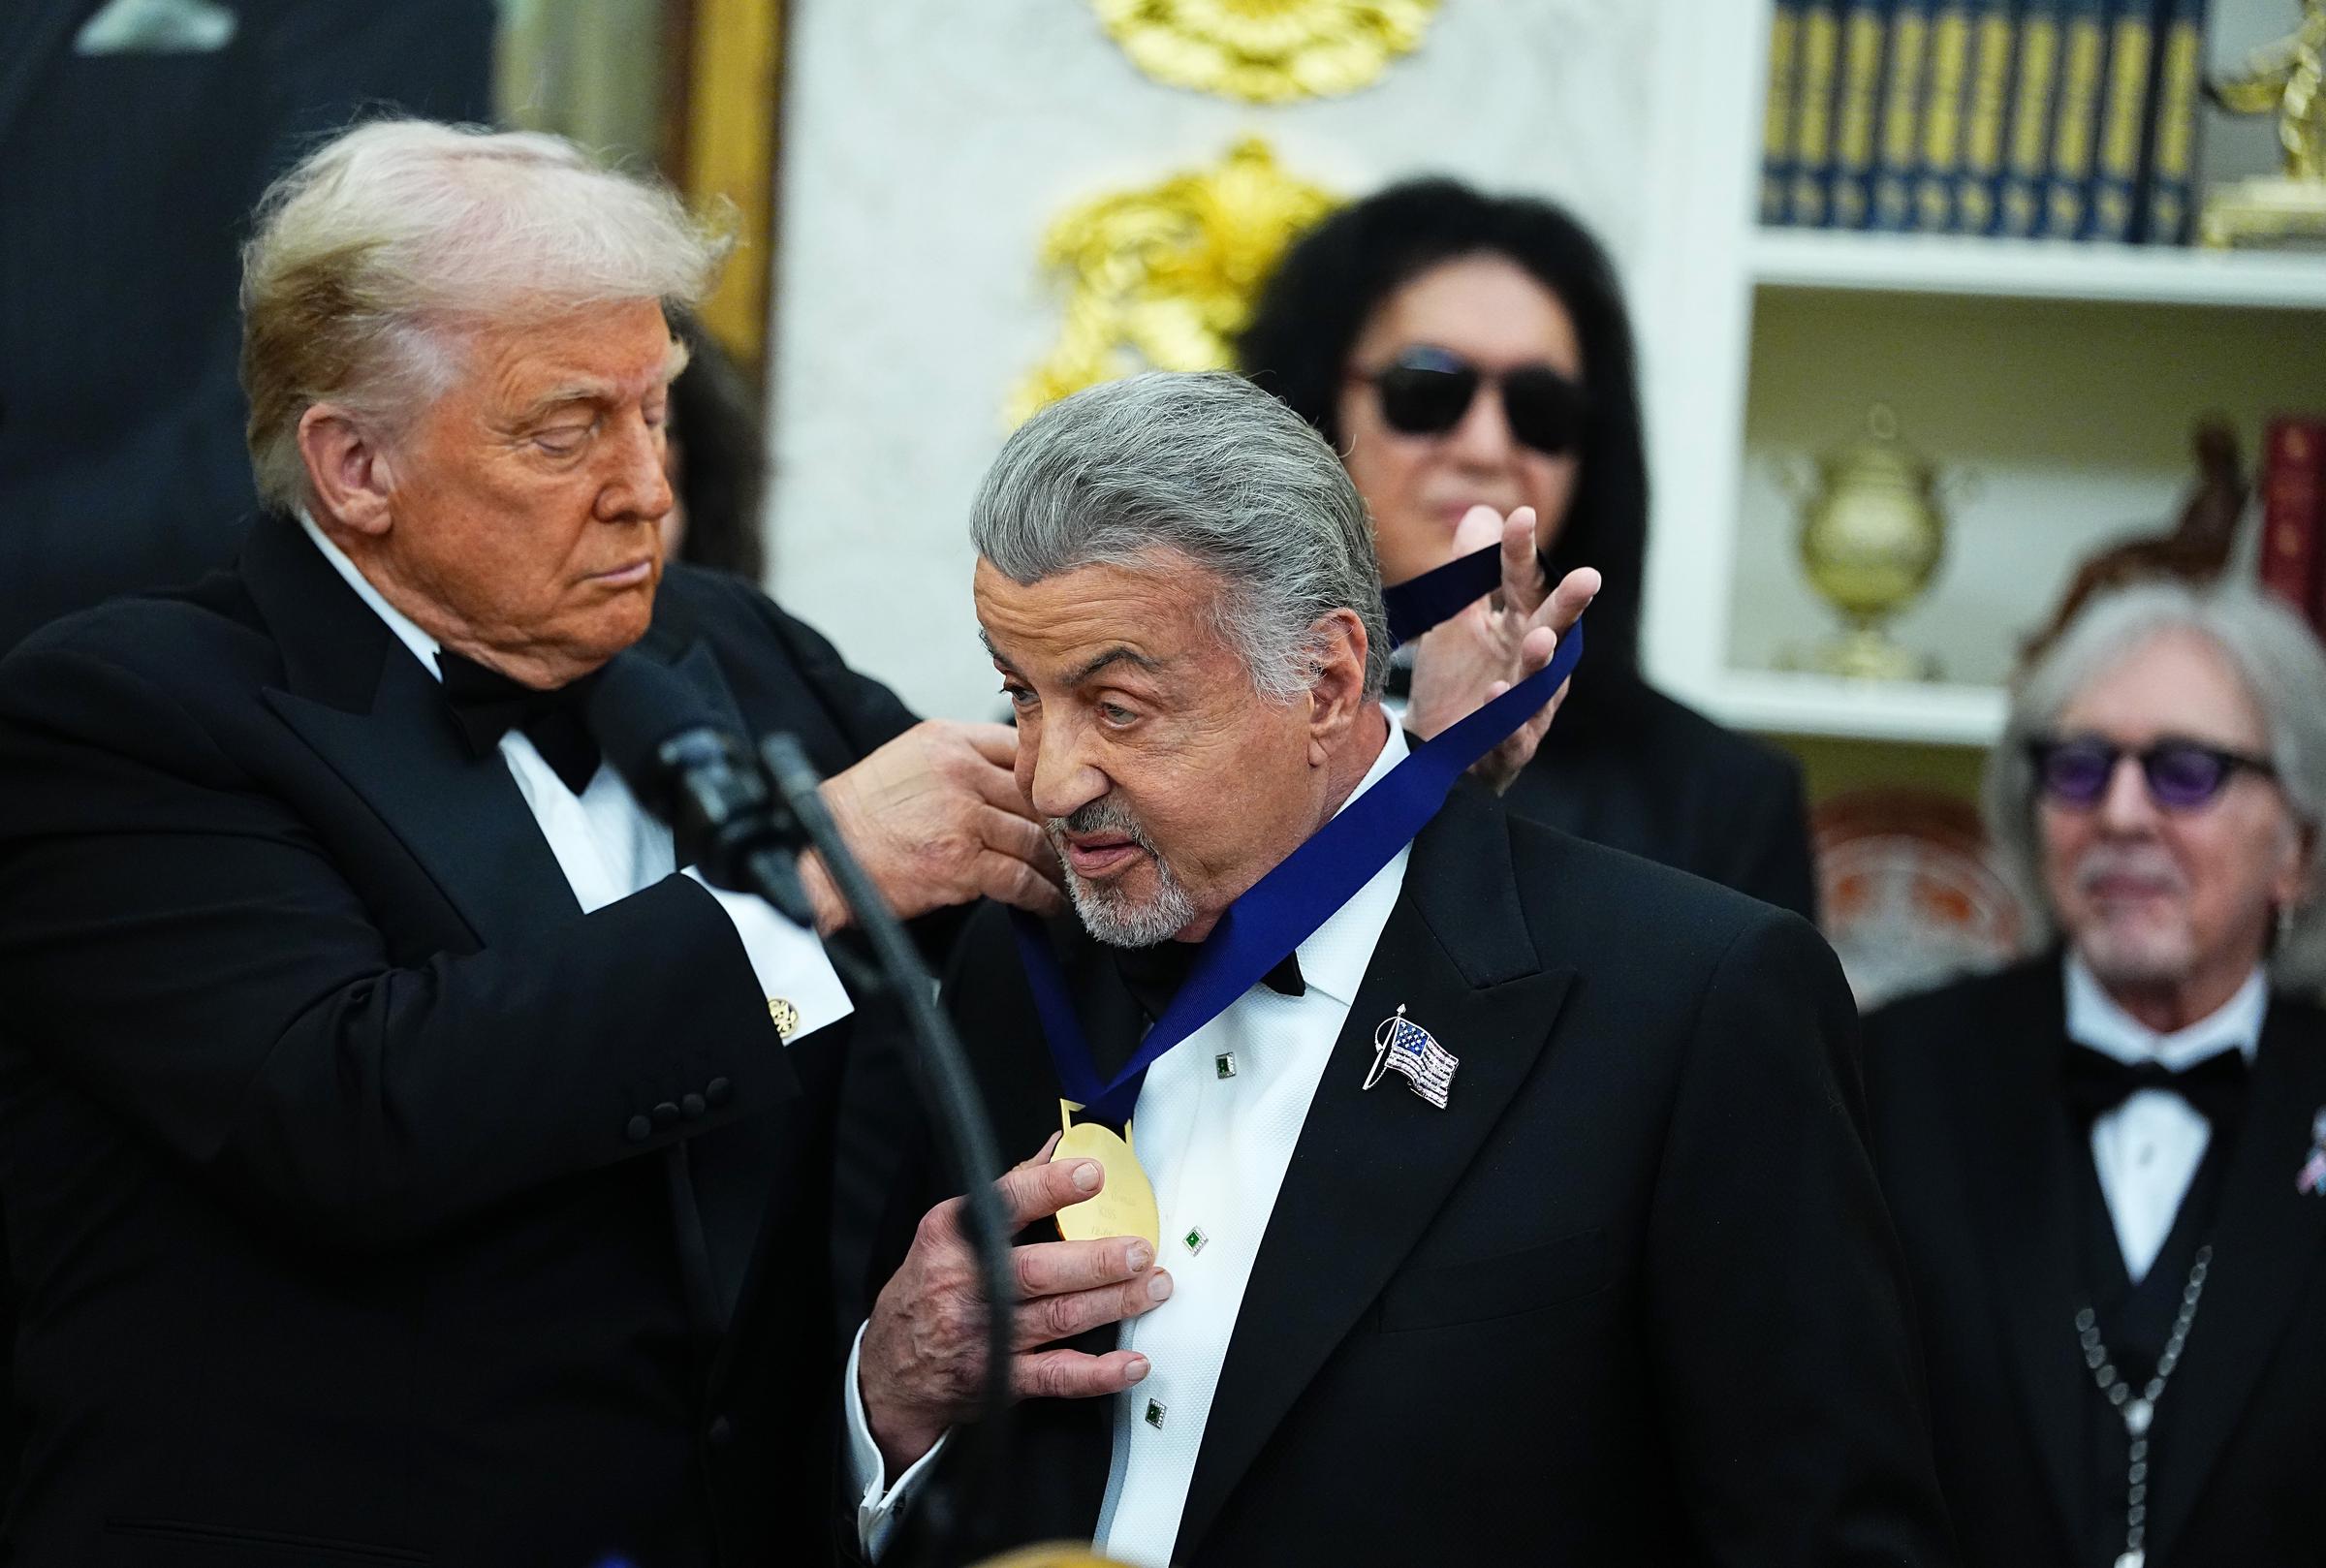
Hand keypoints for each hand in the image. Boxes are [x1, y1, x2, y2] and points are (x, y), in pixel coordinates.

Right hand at [803, 720, 1063, 932]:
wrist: (826, 856)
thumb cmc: (862, 814)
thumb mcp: (908, 760)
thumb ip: (957, 762)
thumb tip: (1006, 783)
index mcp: (947, 740)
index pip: (1018, 747)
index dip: (1045, 777)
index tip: (1058, 799)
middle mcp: (960, 772)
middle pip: (1033, 795)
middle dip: (1057, 824)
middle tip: (1072, 844)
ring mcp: (963, 817)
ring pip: (1033, 839)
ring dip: (1054, 864)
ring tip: (1062, 877)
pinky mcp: (961, 862)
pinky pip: (1020, 879)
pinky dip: (1041, 895)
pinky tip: (1047, 902)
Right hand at [860, 1140, 1167, 1472]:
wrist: (891, 1369)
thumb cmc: (929, 1288)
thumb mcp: (948, 1232)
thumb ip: (1007, 1192)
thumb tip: (1056, 1146)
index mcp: (952, 1239)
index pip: (1003, 1206)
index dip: (1049, 1189)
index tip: (1090, 1175)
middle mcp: (967, 1287)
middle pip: (1038, 1271)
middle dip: (1096, 1261)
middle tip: (1140, 1250)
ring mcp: (985, 1336)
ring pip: (1058, 1318)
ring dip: (1114, 1303)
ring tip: (1153, 1287)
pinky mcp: (1001, 1380)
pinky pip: (1057, 1377)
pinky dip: (1098, 1373)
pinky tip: (1131, 1361)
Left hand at [1404, 506, 1599, 793]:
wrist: (1434, 749)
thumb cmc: (1455, 682)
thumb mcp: (1457, 620)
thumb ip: (1471, 573)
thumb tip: (1484, 513)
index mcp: (1520, 625)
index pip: (1524, 583)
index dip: (1521, 553)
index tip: (1521, 516)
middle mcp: (1533, 662)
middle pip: (1554, 628)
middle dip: (1570, 605)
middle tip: (1588, 578)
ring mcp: (1527, 705)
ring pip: (1541, 682)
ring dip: (1542, 660)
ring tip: (1540, 639)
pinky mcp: (1509, 745)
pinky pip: (1513, 732)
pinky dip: (1507, 716)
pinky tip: (1497, 694)